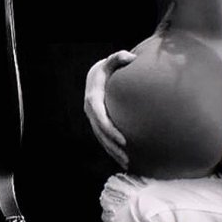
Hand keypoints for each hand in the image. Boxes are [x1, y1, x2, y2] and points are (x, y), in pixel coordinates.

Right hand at [84, 51, 134, 168]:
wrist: (93, 77)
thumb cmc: (106, 70)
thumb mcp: (111, 61)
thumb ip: (119, 57)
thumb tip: (130, 57)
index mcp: (93, 100)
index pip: (101, 120)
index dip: (111, 131)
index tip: (124, 141)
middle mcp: (91, 112)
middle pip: (101, 135)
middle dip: (114, 148)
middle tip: (127, 159)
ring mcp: (93, 120)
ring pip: (102, 140)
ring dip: (113, 153)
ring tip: (127, 164)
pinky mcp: (97, 124)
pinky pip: (104, 139)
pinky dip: (112, 150)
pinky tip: (124, 159)